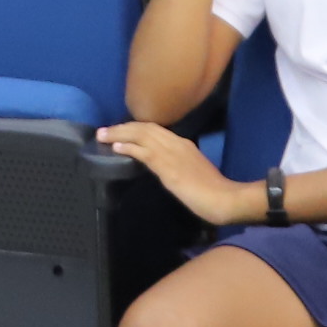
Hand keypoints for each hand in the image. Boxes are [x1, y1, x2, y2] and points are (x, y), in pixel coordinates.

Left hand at [95, 121, 253, 224]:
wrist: (224, 198)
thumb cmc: (213, 191)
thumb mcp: (193, 172)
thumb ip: (178, 166)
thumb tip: (165, 168)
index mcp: (184, 144)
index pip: (155, 130)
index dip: (135, 128)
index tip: (121, 130)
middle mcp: (176, 143)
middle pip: (144, 128)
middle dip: (123, 127)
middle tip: (104, 130)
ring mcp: (171, 153)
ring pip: (141, 135)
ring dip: (119, 134)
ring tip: (103, 135)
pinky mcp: (167, 167)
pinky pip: (144, 152)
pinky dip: (128, 147)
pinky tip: (115, 147)